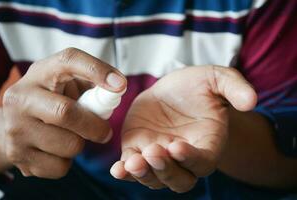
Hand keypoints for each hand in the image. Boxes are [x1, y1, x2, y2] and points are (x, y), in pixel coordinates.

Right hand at [2, 48, 125, 177]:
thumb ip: (91, 81)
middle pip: (66, 113)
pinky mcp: (18, 156)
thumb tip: (118, 87)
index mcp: (40, 73)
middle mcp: (21, 98)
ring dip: (80, 144)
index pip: (69, 61)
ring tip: (72, 137)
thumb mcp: (66, 82)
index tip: (121, 85)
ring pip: (68, 145)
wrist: (17, 124)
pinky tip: (57, 151)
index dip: (97, 71)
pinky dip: (67, 161)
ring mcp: (15, 128)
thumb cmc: (53, 99)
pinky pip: (60, 166)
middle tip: (105, 132)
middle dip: (95, 126)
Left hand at [111, 66, 256, 192]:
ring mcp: (159, 156)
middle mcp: (183, 158)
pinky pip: (132, 167)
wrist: (172, 89)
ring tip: (132, 163)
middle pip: (178, 179)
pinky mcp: (138, 149)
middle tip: (154, 152)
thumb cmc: (197, 86)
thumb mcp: (217, 79)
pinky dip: (125, 171)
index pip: (202, 162)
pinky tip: (118, 169)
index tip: (177, 146)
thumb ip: (234, 88)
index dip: (191, 158)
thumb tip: (251, 101)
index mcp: (206, 145)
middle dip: (166, 171)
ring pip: (154, 178)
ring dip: (144, 174)